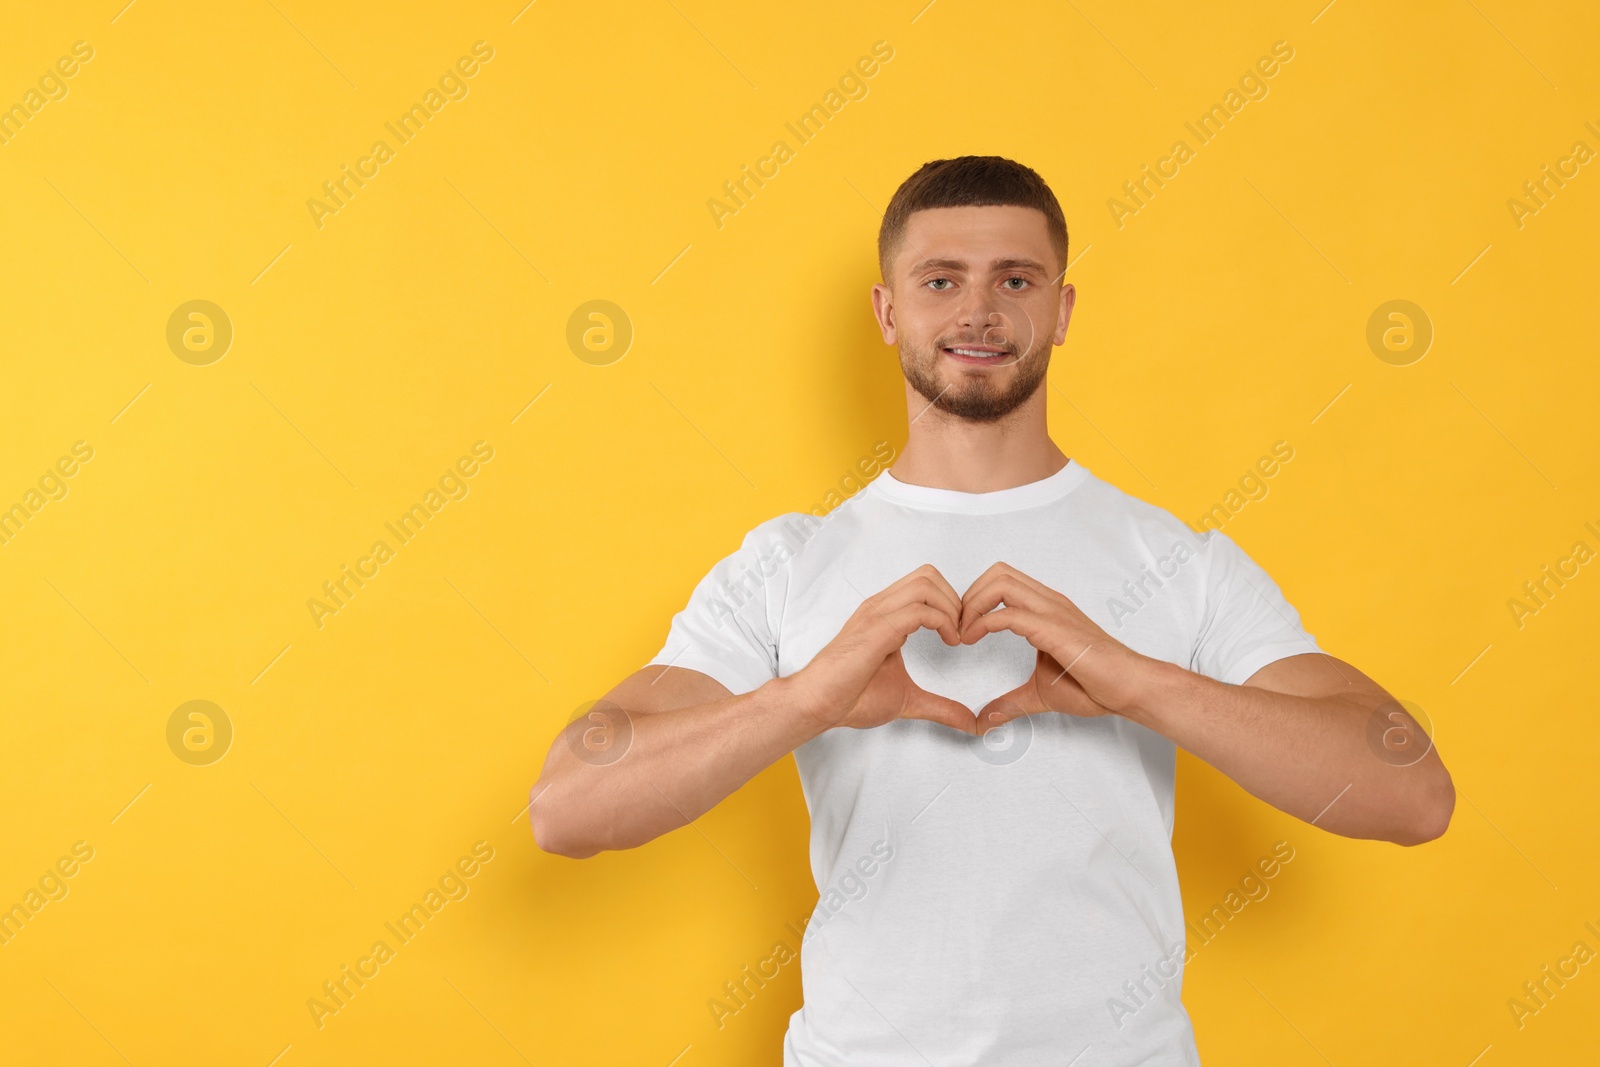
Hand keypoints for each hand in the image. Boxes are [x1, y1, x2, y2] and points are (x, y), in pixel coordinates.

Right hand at [791, 564, 975, 734]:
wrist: (818, 703)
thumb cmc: (851, 697)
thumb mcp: (907, 699)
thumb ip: (940, 706)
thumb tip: (969, 723)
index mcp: (885, 614)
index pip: (925, 583)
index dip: (950, 603)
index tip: (960, 634)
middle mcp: (880, 606)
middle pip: (928, 575)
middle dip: (955, 600)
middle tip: (961, 633)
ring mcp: (877, 614)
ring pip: (926, 584)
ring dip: (950, 608)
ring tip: (955, 637)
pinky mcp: (877, 629)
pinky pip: (919, 610)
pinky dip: (943, 622)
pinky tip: (948, 643)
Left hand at [956, 562, 1155, 729]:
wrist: (1129, 688)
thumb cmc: (1095, 685)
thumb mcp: (1040, 693)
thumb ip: (1010, 702)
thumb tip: (985, 721)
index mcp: (1046, 608)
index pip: (1002, 580)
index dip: (974, 599)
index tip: (962, 630)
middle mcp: (1048, 602)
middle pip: (997, 572)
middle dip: (969, 596)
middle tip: (957, 629)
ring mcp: (1053, 612)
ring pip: (1000, 582)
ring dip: (972, 604)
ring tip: (963, 634)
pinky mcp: (1055, 629)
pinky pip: (1010, 614)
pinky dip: (982, 623)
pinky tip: (972, 641)